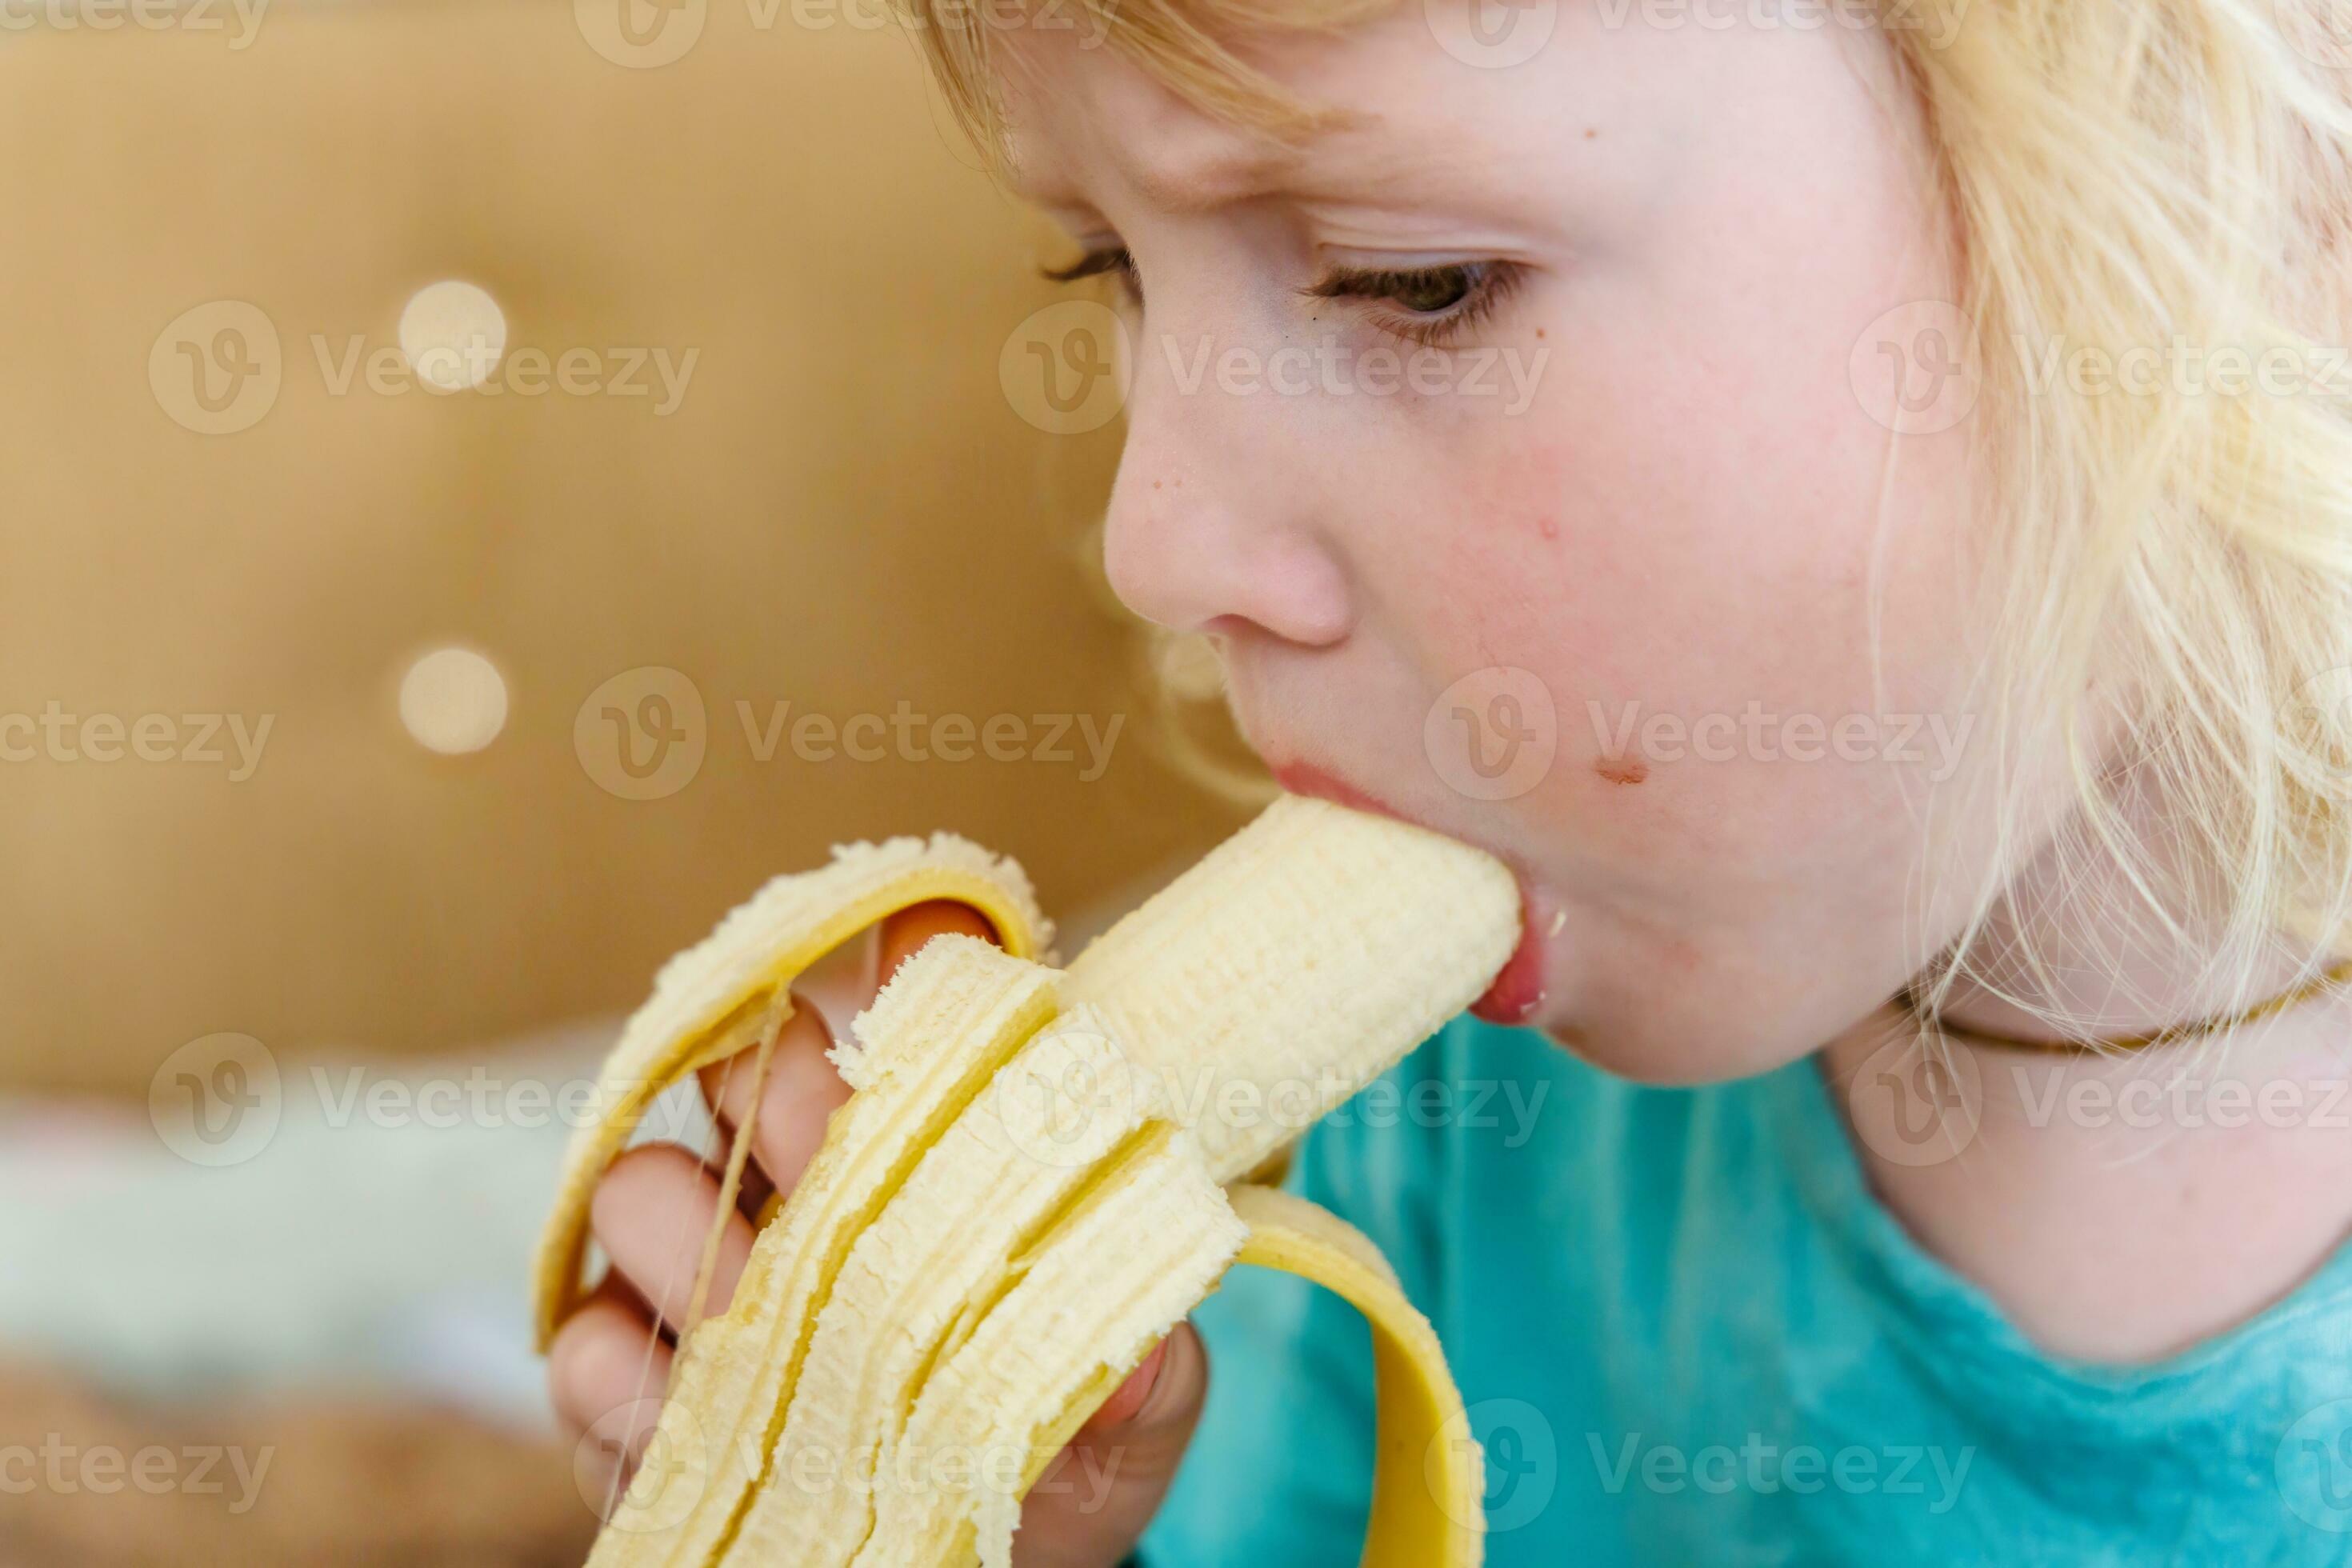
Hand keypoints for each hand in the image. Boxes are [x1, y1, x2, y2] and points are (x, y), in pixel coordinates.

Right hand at [547, 901, 1207, 1566]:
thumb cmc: (1045, 1460)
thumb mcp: (1122, 1426)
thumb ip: (1144, 1378)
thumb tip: (1149, 1351)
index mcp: (916, 1160)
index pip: (898, 1022)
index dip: (900, 979)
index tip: (921, 961)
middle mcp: (794, 1191)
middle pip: (747, 1067)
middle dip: (780, 1092)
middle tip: (824, 1145)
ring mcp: (695, 1281)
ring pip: (643, 1187)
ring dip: (687, 1232)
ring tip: (751, 1297)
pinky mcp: (622, 1391)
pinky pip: (586, 1345)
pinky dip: (620, 1366)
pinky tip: (675, 1399)